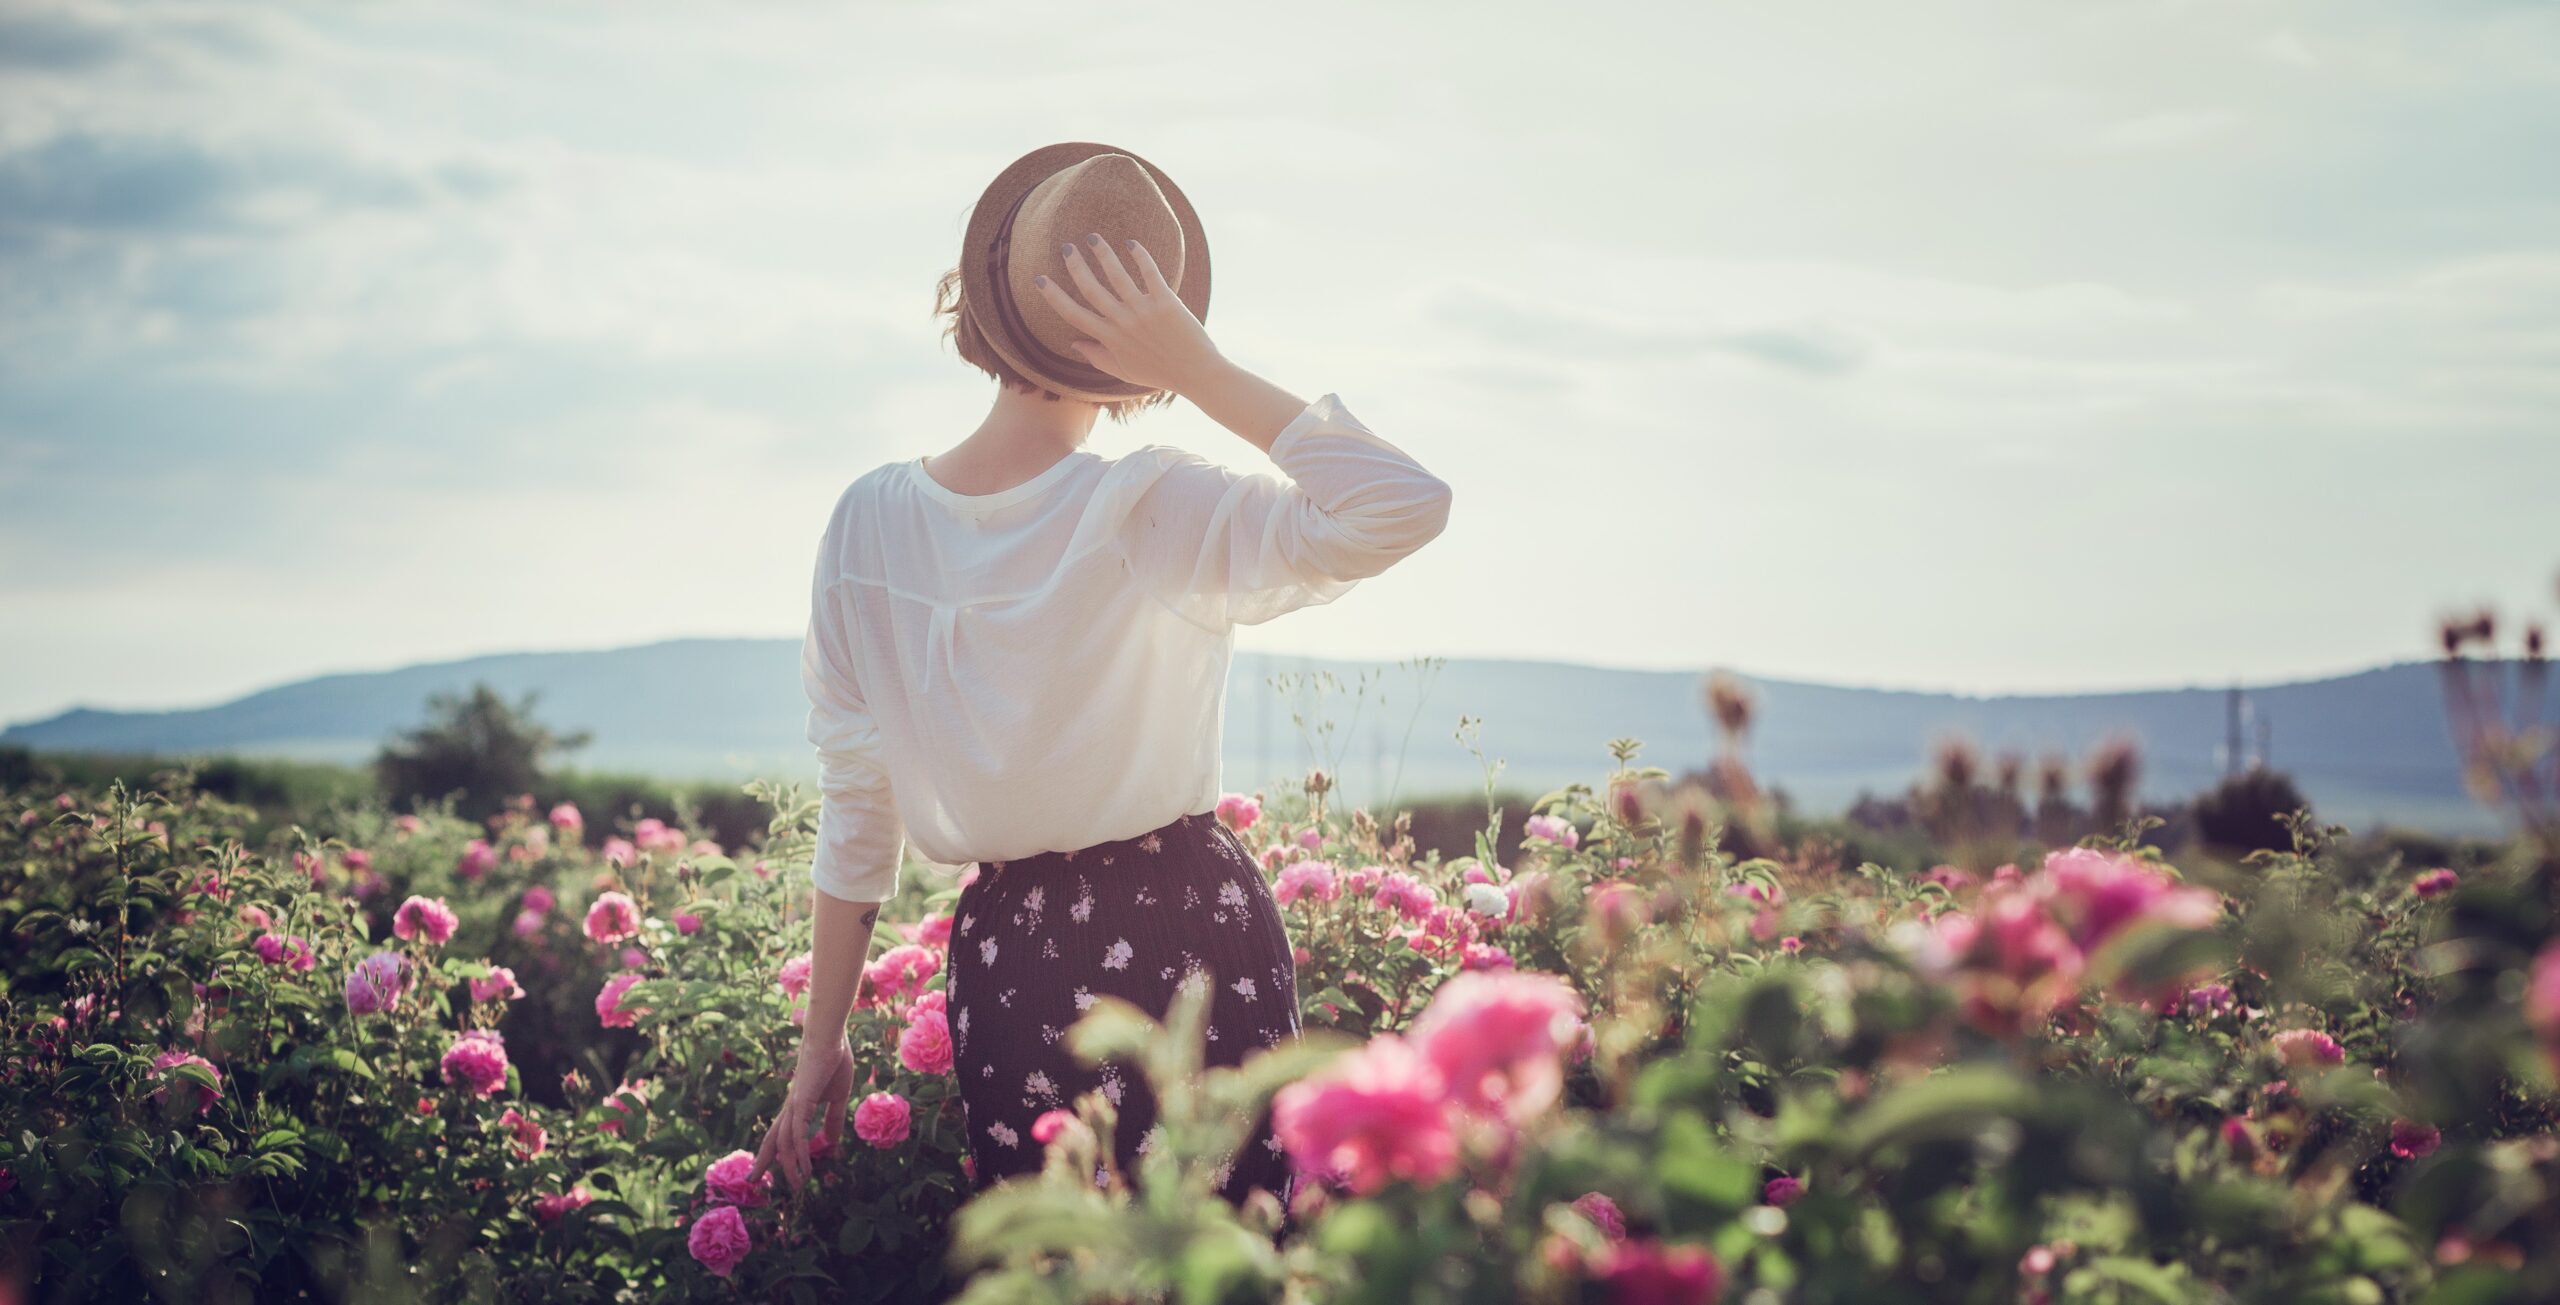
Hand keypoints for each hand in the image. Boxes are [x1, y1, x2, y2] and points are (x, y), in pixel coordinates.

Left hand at [748, 1034, 853, 1194]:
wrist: (831, 1037)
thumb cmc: (834, 1061)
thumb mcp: (838, 1096)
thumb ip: (833, 1119)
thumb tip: (831, 1142)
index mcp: (797, 1105)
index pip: (781, 1132)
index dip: (773, 1150)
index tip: (766, 1167)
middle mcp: (791, 1107)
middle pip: (772, 1139)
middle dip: (763, 1161)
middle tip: (752, 1181)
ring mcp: (794, 1105)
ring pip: (785, 1142)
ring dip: (790, 1166)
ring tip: (798, 1185)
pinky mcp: (802, 1102)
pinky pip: (798, 1134)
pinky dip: (801, 1153)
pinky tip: (805, 1167)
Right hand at [1035, 233, 1224, 395]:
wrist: (1196, 373)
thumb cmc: (1159, 373)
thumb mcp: (1123, 371)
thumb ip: (1097, 357)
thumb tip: (1074, 343)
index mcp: (1110, 339)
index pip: (1074, 314)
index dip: (1054, 296)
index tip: (1040, 279)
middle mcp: (1123, 323)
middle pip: (1091, 289)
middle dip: (1075, 265)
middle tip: (1066, 247)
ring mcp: (1144, 311)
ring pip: (1117, 275)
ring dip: (1103, 253)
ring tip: (1093, 238)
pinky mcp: (1166, 302)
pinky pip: (1150, 273)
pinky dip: (1140, 256)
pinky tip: (1131, 243)